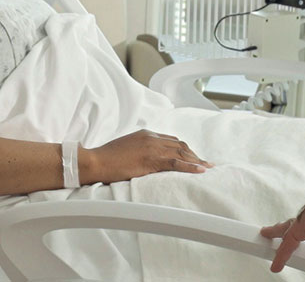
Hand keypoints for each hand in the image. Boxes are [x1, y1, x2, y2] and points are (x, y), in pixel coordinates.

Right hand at [85, 128, 210, 182]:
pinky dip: (190, 166)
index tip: (193, 157)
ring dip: (196, 160)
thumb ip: (140, 151)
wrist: (95, 161)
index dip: (185, 150)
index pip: (172, 140)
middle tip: (206, 164)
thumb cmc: (107, 159)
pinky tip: (200, 171)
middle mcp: (152, 138)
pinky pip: (175, 162)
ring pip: (181, 152)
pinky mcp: (150, 159)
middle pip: (180, 145)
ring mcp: (152, 147)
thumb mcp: (126, 150)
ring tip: (208, 168)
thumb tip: (148, 161)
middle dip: (194, 155)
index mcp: (146, 134)